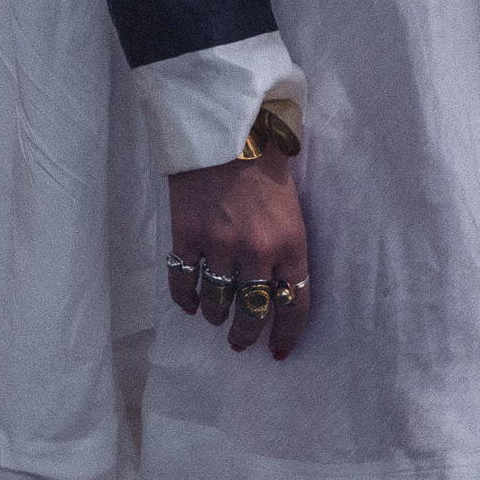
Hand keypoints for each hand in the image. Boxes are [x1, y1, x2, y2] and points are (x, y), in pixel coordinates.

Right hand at [167, 145, 310, 359]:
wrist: (228, 129)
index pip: (295, 304)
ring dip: (216, 314)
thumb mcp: (292, 207)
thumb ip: (287, 246)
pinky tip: (189, 303)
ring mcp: (219, 246)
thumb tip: (279, 286)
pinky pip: (183, 283)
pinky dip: (185, 299)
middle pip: (252, 313)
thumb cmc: (267, 163)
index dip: (288, 333)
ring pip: (216, 303)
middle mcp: (257, 252)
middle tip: (241, 342)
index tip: (279, 351)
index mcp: (291, 242)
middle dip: (246, 335)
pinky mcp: (187, 237)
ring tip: (216, 314)